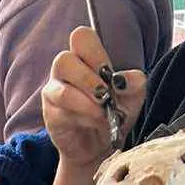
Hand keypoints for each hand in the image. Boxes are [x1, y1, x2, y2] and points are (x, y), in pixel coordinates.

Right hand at [42, 27, 145, 171]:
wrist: (101, 146)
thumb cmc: (114, 114)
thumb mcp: (133, 97)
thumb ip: (133, 83)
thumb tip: (127, 80)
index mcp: (85, 58)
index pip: (80, 37)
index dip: (95, 52)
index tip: (109, 72)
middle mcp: (65, 71)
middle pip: (64, 59)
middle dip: (89, 78)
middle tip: (106, 94)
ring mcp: (54, 92)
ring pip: (61, 88)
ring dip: (86, 100)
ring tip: (102, 111)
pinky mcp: (50, 114)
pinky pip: (62, 111)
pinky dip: (83, 116)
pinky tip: (95, 121)